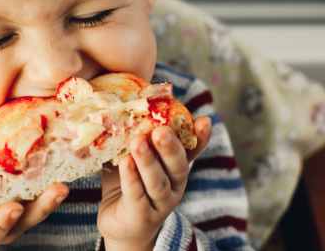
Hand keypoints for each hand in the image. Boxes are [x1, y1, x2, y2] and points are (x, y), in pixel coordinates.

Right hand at [0, 158, 68, 249]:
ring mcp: (19, 217)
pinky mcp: (28, 202)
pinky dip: (51, 182)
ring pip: (39, 210)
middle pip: (26, 222)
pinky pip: (42, 195)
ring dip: (53, 196)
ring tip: (65, 181)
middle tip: (58, 189)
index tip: (13, 208)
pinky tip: (62, 165)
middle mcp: (3, 228)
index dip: (2, 223)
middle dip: (43, 207)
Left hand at [98, 116, 211, 250]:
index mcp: (175, 167)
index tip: (204, 120)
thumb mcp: (132, 156)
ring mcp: (160, 202)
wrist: (120, 222)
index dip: (200, 137)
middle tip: (161, 129)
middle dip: (170, 146)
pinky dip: (132, 178)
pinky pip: (138, 194)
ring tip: (138, 141)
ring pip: (158, 181)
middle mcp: (174, 185)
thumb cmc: (127, 182)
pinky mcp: (142, 216)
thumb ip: (132, 134)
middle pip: (178, 165)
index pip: (191, 151)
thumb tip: (120, 101)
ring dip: (148, 160)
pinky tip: (125, 162)